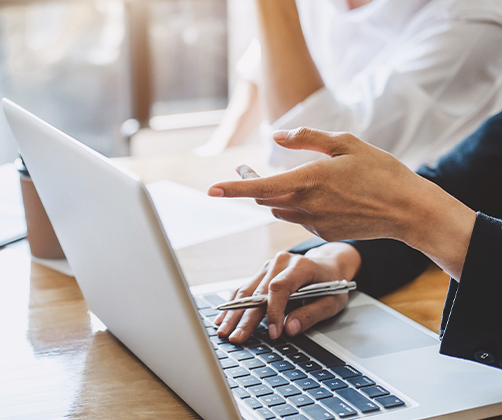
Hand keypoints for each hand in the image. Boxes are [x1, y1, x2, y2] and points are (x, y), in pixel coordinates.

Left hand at [208, 127, 475, 278]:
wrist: (407, 210)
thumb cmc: (381, 171)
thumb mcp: (346, 143)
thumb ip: (307, 139)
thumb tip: (275, 135)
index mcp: (309, 179)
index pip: (260, 187)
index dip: (234, 189)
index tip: (212, 190)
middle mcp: (306, 204)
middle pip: (264, 198)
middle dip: (250, 185)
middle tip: (243, 170)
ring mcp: (314, 222)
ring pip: (279, 208)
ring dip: (274, 195)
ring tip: (283, 179)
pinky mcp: (323, 232)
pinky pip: (299, 217)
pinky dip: (298, 205)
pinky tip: (320, 196)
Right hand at [215, 243, 360, 341]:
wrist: (328, 265)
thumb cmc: (332, 284)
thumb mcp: (332, 301)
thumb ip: (312, 315)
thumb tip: (290, 329)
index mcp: (301, 266)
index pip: (280, 288)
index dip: (273, 311)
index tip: (272, 333)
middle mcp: (281, 262)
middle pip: (258, 292)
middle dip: (245, 318)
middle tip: (236, 337)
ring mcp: (268, 266)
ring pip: (246, 291)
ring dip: (234, 313)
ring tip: (224, 331)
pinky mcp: (261, 273)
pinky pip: (244, 289)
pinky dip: (233, 305)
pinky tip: (223, 318)